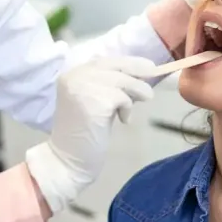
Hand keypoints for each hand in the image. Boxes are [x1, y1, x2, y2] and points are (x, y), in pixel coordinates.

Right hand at [24, 56, 155, 213]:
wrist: (68, 160)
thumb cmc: (83, 134)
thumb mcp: (94, 101)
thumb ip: (108, 86)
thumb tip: (140, 73)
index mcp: (72, 75)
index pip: (105, 60)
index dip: (129, 62)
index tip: (147, 66)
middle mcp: (75, 76)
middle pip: (116, 66)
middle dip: (138, 71)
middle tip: (153, 77)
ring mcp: (84, 88)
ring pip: (123, 81)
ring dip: (136, 93)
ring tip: (130, 110)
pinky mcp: (95, 102)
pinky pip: (123, 98)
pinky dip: (128, 109)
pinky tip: (122, 121)